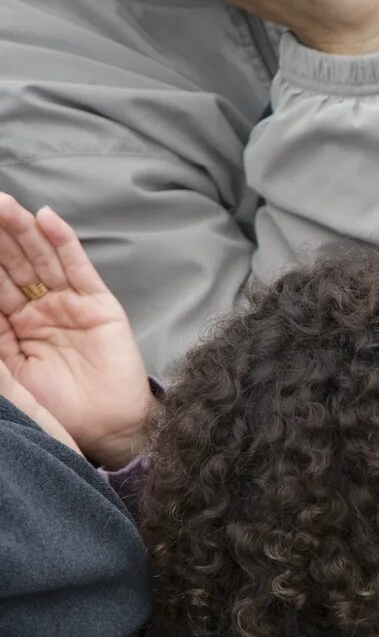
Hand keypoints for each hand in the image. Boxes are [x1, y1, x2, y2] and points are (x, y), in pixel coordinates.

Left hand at [0, 196, 151, 468]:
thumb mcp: (8, 376)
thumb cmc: (57, 410)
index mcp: (9, 328)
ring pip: (41, 259)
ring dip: (23, 231)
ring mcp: (68, 305)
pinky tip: (47, 219)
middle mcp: (37, 311)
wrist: (109, 430)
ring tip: (6, 205)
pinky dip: (64, 243)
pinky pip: (78, 269)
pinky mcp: (99, 305)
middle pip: (11, 264)